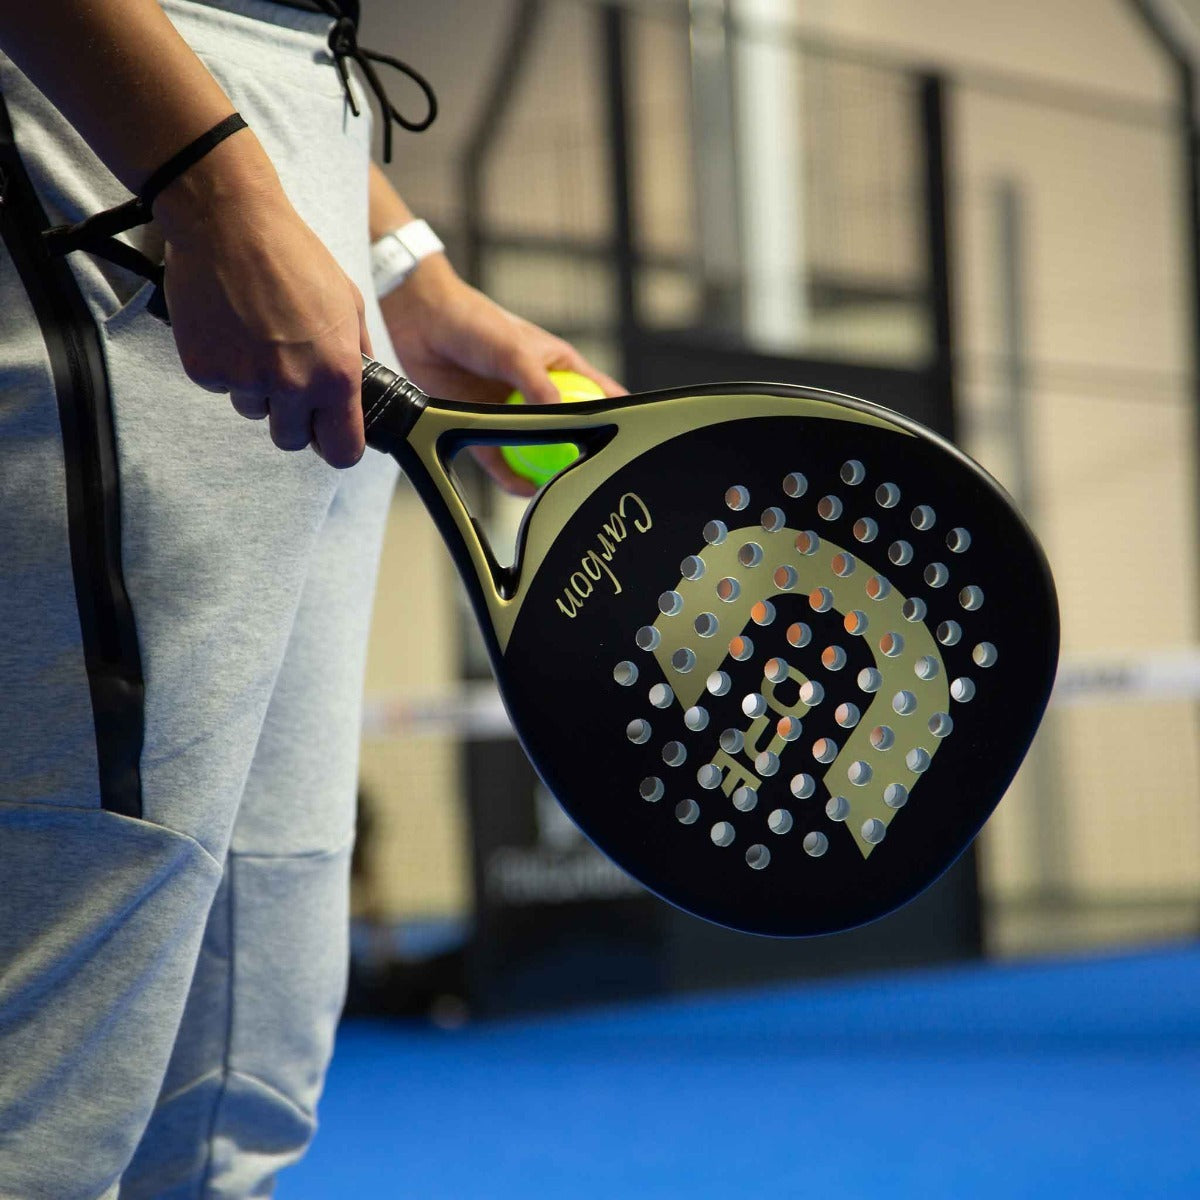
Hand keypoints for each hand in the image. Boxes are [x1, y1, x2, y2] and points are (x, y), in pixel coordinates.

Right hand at [156, 135, 371, 467]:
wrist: (228, 220)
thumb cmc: (293, 256)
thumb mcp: (349, 304)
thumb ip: (357, 355)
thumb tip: (361, 390)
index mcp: (335, 375)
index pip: (343, 451)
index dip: (337, 446)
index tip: (330, 436)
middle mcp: (292, 386)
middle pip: (292, 440)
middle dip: (292, 419)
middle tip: (288, 380)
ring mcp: (245, 380)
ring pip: (254, 411)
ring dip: (257, 388)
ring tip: (257, 336)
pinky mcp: (204, 369)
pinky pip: (220, 386)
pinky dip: (224, 365)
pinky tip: (230, 326)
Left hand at [378, 254, 624, 495]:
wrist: (422, 321)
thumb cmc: (475, 321)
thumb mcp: (514, 350)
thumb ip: (538, 384)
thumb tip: (560, 416)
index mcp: (558, 367)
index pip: (599, 394)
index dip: (616, 416)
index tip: (626, 440)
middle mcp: (538, 392)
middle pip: (568, 430)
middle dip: (578, 453)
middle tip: (588, 476)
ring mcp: (511, 410)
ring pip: (535, 448)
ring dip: (543, 468)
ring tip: (554, 488)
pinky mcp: (482, 424)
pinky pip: (501, 458)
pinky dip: (510, 475)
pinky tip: (521, 488)